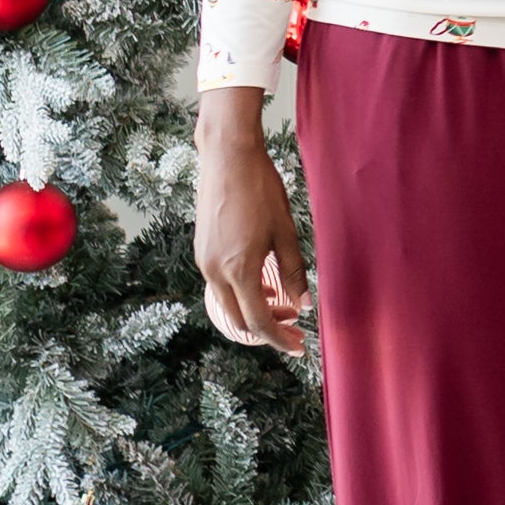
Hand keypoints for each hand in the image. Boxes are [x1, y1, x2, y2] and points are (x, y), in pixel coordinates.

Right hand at [192, 88, 309, 355]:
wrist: (227, 158)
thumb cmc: (261, 190)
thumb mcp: (286, 232)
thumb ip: (294, 271)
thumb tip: (303, 304)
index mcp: (237, 269)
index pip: (258, 321)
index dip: (279, 338)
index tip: (299, 347)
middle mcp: (213, 271)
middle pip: (239, 319)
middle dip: (268, 329)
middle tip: (296, 329)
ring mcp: (203, 261)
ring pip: (228, 303)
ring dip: (255, 310)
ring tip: (284, 304)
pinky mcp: (201, 250)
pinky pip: (221, 285)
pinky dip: (243, 293)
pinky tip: (264, 283)